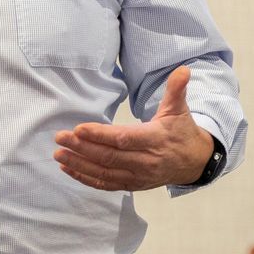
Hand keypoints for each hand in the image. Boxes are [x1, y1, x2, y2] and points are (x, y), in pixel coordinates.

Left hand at [53, 65, 214, 192]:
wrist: (194, 163)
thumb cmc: (182, 132)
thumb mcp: (179, 109)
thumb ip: (177, 89)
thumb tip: (183, 69)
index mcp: (155, 139)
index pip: (124, 138)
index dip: (100, 135)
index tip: (79, 128)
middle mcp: (146, 161)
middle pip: (109, 156)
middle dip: (82, 148)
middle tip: (60, 138)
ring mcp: (138, 176)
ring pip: (104, 172)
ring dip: (79, 164)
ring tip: (58, 154)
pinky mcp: (132, 184)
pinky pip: (106, 184)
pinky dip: (85, 178)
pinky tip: (68, 168)